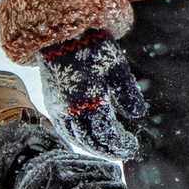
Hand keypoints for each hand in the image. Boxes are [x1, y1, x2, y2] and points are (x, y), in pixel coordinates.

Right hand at [38, 29, 147, 159]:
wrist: (60, 36)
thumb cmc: (92, 48)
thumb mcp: (116, 68)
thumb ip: (127, 93)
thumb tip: (138, 115)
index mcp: (89, 101)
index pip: (106, 132)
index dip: (120, 143)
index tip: (132, 147)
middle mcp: (70, 110)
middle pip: (90, 140)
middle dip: (108, 150)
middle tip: (123, 152)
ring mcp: (57, 109)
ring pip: (75, 138)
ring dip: (92, 147)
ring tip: (108, 149)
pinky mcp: (51, 105)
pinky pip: (64, 130)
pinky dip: (78, 139)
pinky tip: (88, 139)